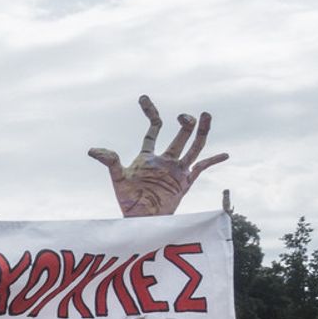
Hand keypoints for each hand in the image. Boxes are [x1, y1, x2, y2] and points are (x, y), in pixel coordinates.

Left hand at [89, 96, 228, 216]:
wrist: (140, 220)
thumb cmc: (127, 200)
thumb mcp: (117, 178)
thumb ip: (110, 162)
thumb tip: (93, 151)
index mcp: (148, 156)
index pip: (153, 129)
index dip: (151, 112)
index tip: (143, 97)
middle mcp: (165, 160)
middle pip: (180, 135)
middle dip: (184, 123)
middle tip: (185, 117)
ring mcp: (177, 170)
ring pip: (194, 146)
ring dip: (201, 131)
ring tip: (206, 115)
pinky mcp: (185, 182)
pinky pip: (202, 168)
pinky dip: (213, 161)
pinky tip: (225, 154)